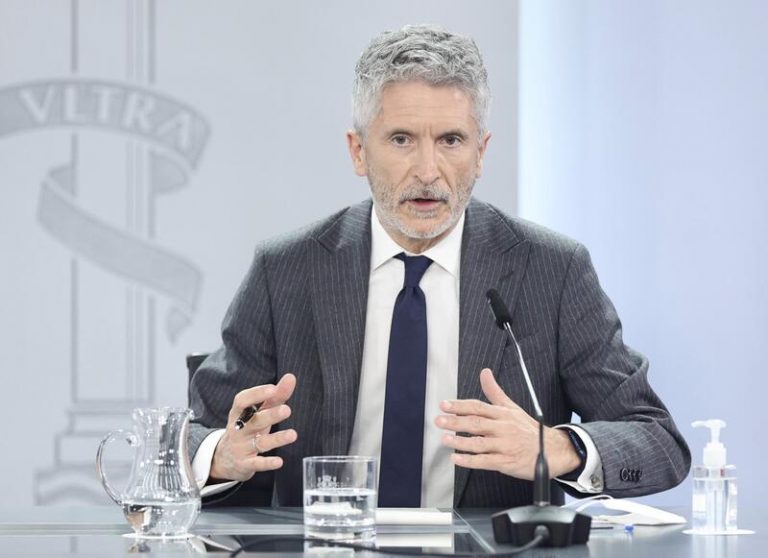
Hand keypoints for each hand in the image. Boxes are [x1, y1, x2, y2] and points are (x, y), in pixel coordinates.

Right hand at [210, 373, 297, 481]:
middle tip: (287, 410)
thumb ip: (275, 396)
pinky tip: (279, 462)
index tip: (273, 388)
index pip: (242, 401)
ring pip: (259, 443)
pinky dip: (267, 463)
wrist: (223, 459)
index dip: (257, 394)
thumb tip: (291, 377)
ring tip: (293, 434)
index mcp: (239, 413)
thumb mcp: (257, 412)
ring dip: (276, 439)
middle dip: (270, 415)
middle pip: (254, 421)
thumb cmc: (246, 428)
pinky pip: (256, 464)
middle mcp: (238, 430)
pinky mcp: (245, 464)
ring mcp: (241, 447)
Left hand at [435, 368, 579, 479]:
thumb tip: (484, 372)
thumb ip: (494, 391)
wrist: (553, 450)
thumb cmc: (528, 429)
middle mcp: (502, 428)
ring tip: (445, 439)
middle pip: (476, 423)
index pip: (478, 407)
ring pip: (479, 443)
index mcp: (502, 414)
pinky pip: (486, 461)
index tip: (444, 405)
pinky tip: (456, 459)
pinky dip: (470, 461)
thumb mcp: (512, 407)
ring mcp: (504, 445)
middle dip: (456, 422)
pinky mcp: (506, 462)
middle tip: (439, 420)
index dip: (460, 405)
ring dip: (461, 441)